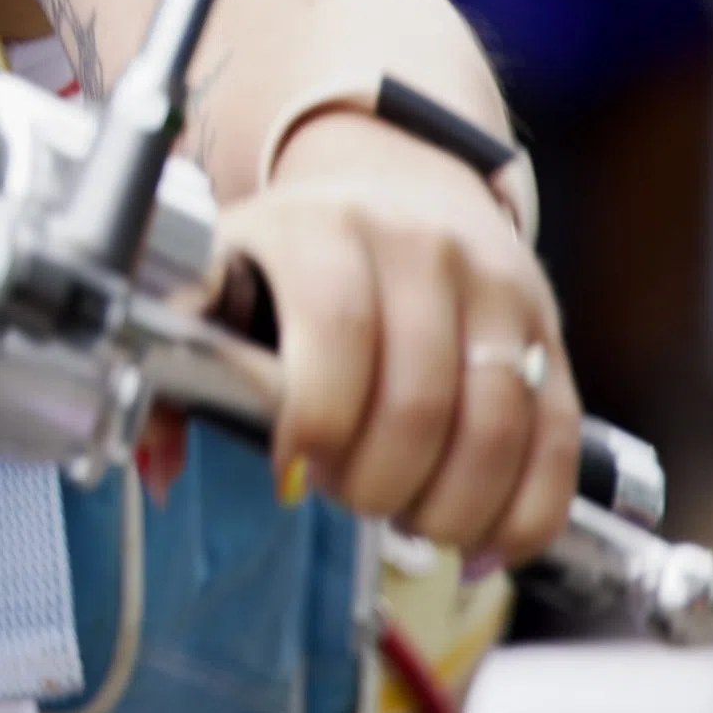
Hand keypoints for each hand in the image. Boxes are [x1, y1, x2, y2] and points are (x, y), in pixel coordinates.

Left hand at [216, 111, 577, 567]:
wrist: (398, 173)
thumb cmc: (299, 251)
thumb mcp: (224, 273)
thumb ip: (181, 364)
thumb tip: (156, 466)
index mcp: (323, 230)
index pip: (337, 332)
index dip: (318, 423)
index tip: (293, 470)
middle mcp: (420, 249)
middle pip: (419, 402)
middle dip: (375, 482)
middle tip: (345, 494)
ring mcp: (496, 290)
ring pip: (497, 432)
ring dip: (447, 509)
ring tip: (406, 518)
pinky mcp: (548, 335)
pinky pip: (555, 445)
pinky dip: (523, 515)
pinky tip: (479, 540)